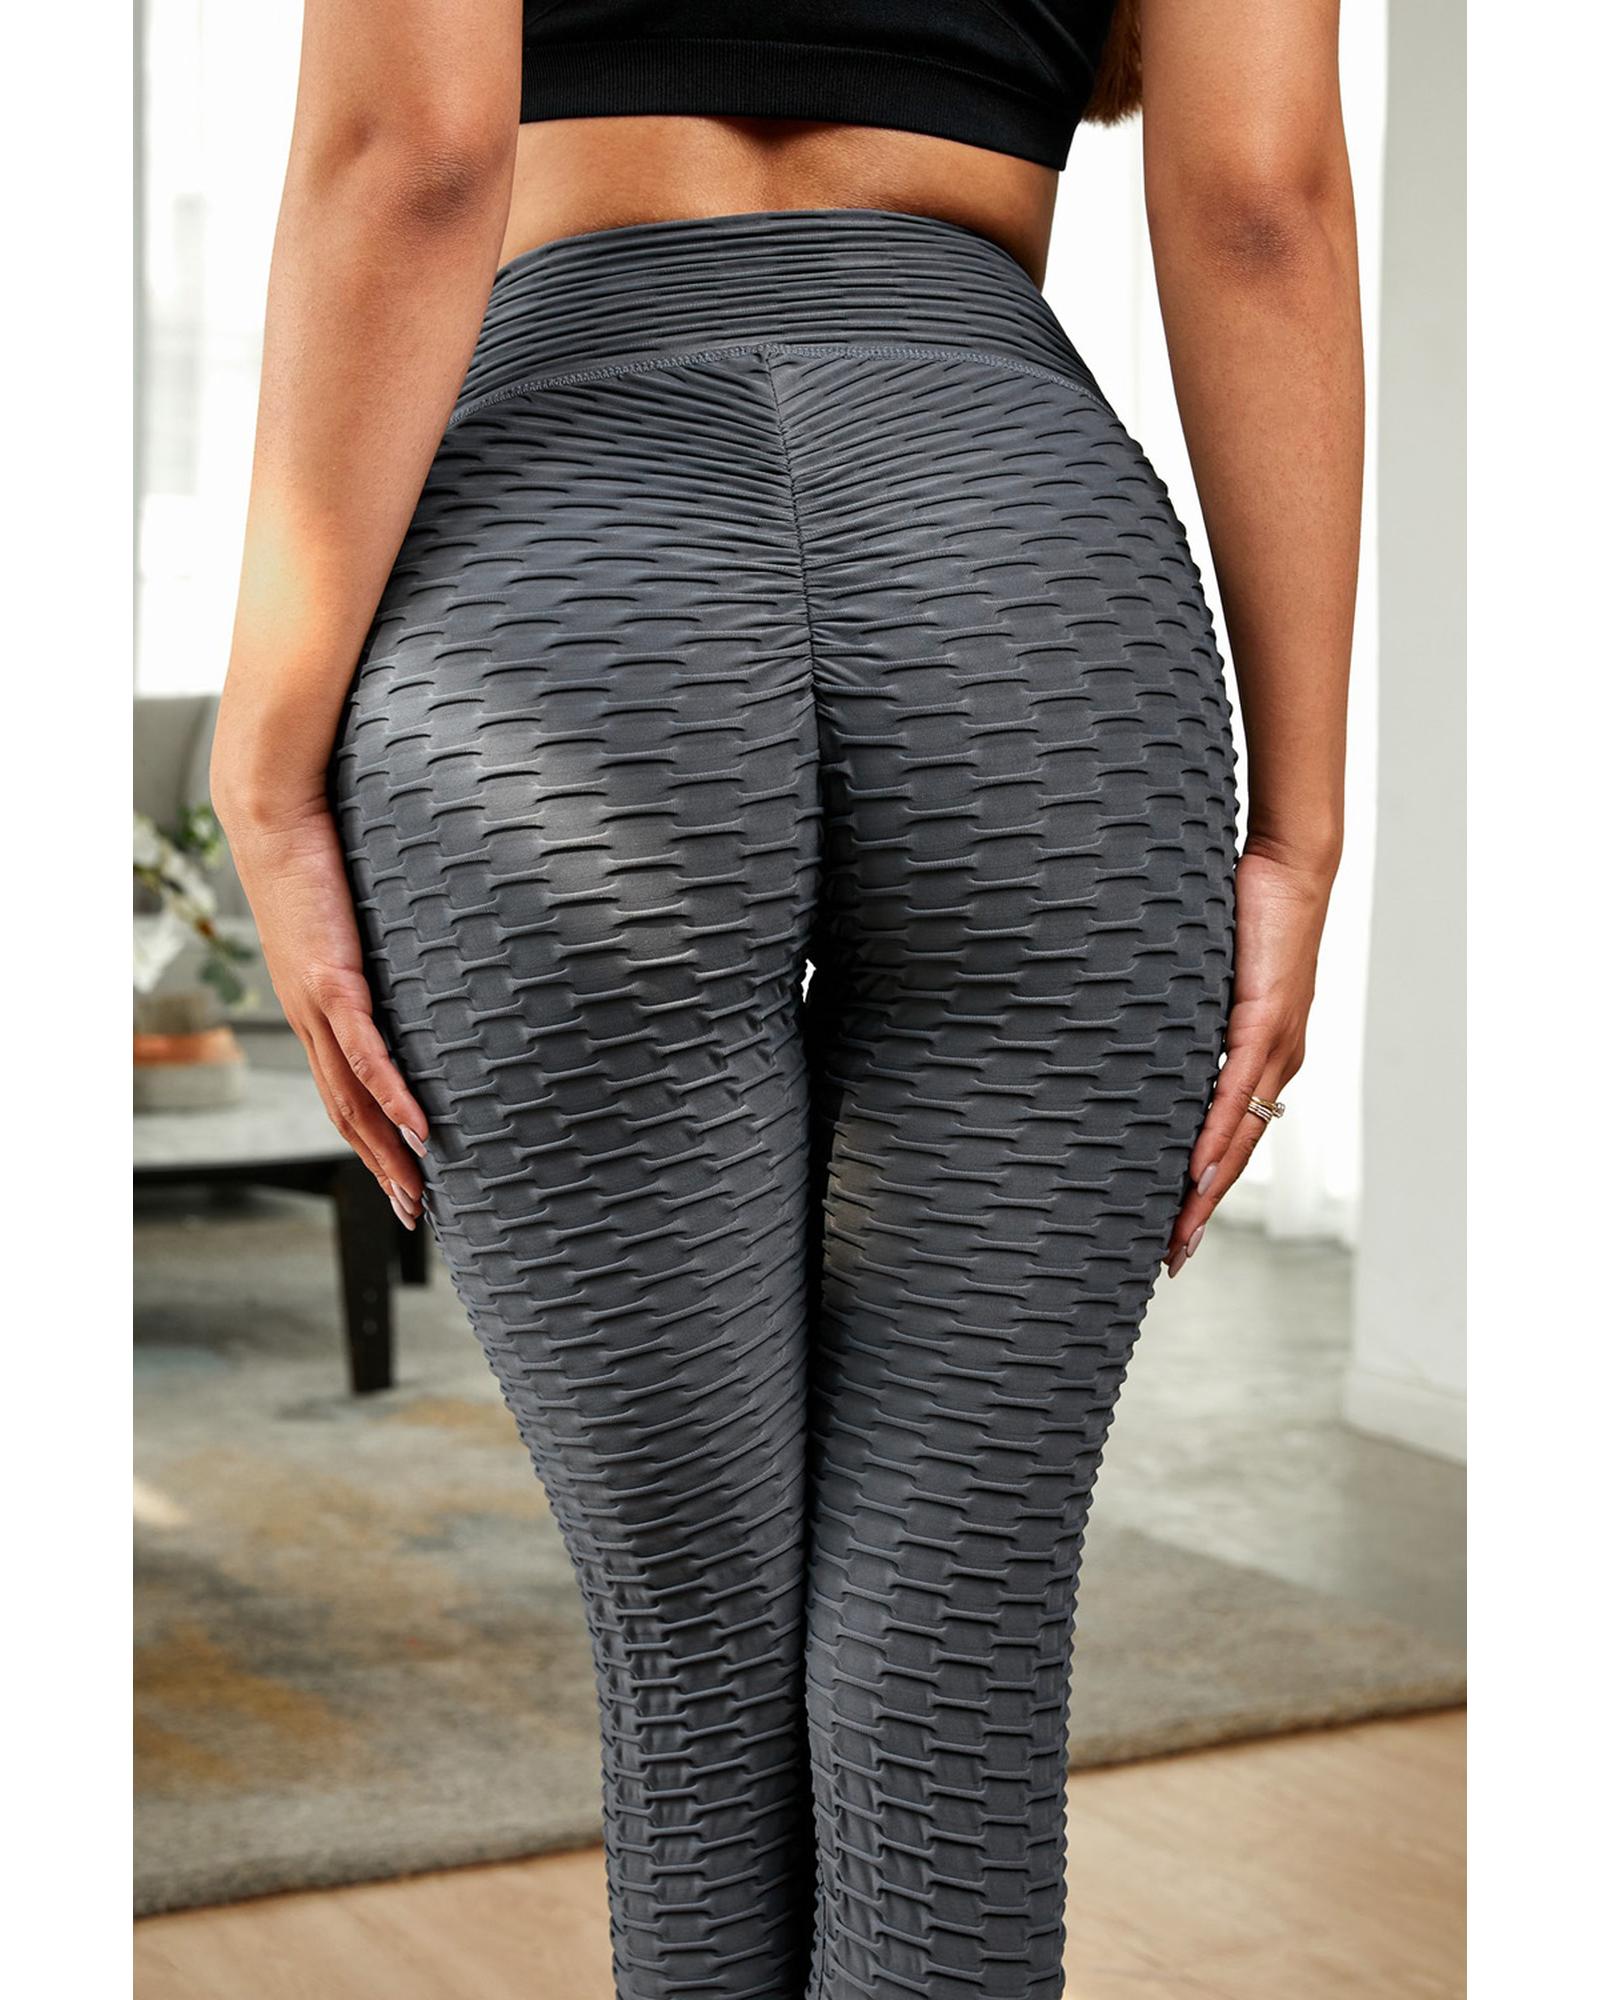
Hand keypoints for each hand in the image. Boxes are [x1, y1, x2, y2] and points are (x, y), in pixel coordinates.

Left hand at [219, 798, 429, 1228]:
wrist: (272, 810)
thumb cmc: (317, 847)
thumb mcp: (353, 908)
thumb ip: (378, 937)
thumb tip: (418, 947)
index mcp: (312, 1004)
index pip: (343, 1089)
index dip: (371, 1138)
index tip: (402, 1174)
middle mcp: (307, 1016)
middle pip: (346, 1112)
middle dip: (381, 1166)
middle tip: (414, 1210)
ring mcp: (316, 1003)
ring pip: (352, 1097)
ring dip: (387, 1151)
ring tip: (418, 1191)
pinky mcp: (330, 979)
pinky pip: (365, 1053)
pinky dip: (392, 1096)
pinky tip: (419, 1130)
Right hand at [1164, 843, 1332, 1275]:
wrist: (1290, 865)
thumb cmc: (1245, 911)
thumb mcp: (1204, 976)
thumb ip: (1184, 1014)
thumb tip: (1136, 1036)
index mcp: (1264, 1057)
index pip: (1232, 1139)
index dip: (1203, 1190)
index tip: (1174, 1232)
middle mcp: (1278, 1063)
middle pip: (1236, 1156)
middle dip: (1200, 1211)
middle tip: (1170, 1260)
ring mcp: (1277, 1047)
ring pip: (1239, 1138)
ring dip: (1207, 1191)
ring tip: (1177, 1234)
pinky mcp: (1268, 1022)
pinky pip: (1237, 1094)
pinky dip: (1216, 1137)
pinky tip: (1195, 1172)